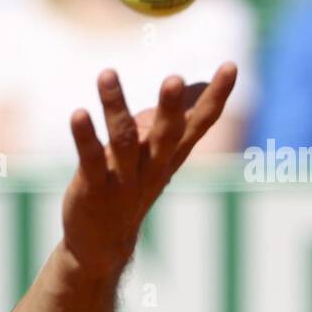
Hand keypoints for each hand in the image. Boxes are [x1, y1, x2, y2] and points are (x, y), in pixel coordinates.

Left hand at [60, 63, 236, 278]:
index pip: (199, 124)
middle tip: (174, 78)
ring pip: (123, 140)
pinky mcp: (95, 187)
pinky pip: (91, 159)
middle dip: (171, 107)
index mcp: (170, 156)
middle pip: (167, 134)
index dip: (216, 97)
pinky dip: (85, 136)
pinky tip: (79, 113)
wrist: (102, 244)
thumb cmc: (129, 189)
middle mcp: (151, 166)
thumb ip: (167, 121)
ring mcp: (123, 179)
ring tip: (107, 73)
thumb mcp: (154, 156)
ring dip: (115, 107)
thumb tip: (189, 85)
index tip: (232, 66)